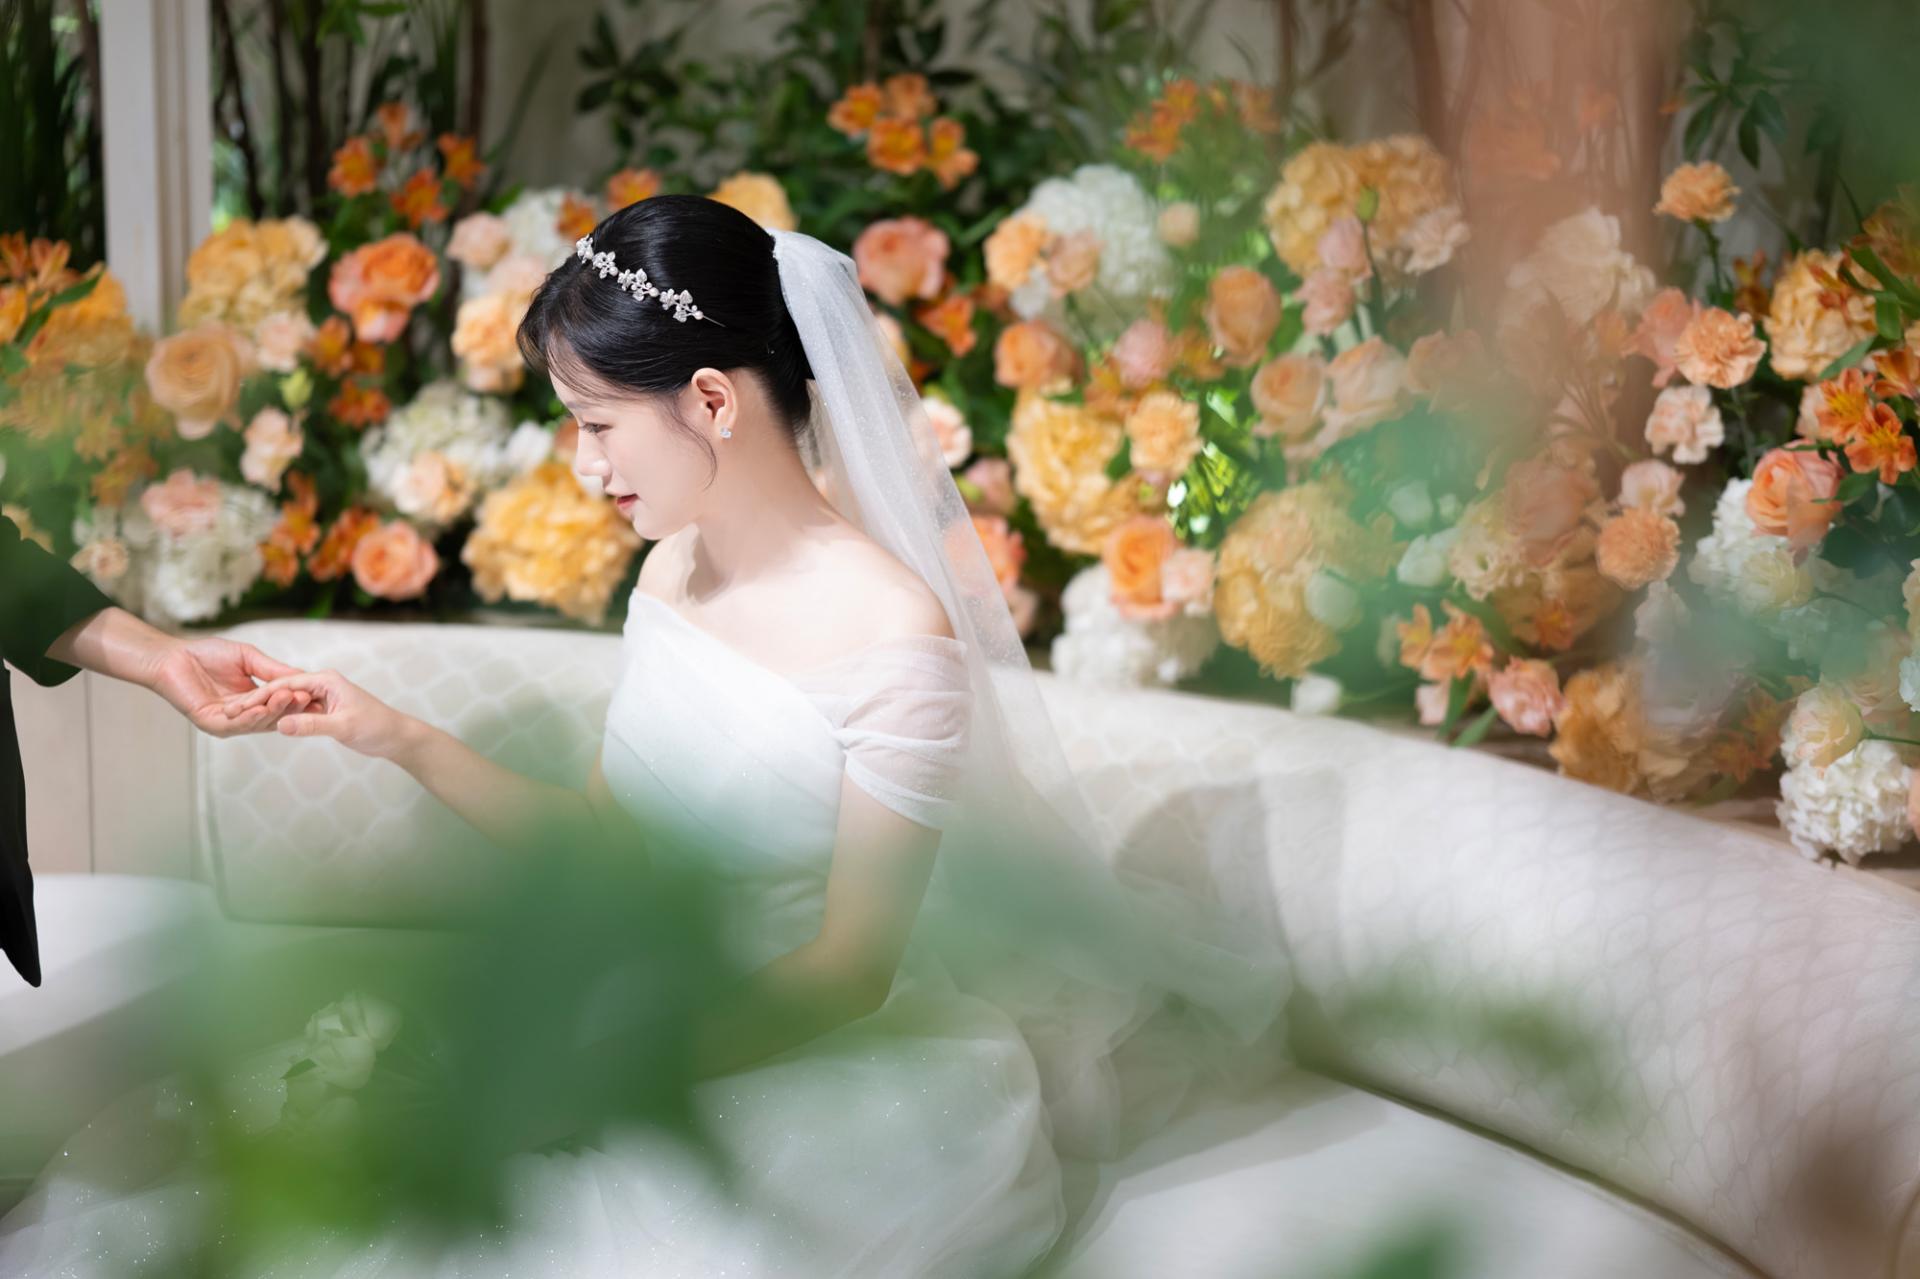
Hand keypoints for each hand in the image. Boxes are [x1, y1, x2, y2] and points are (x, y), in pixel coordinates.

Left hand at [148, 636, 312, 737]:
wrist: (173, 656)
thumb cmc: (207, 654)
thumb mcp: (249, 659)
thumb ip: (273, 670)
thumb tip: (303, 677)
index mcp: (252, 701)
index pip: (280, 705)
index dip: (297, 700)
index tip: (316, 693)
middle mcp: (241, 716)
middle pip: (272, 717)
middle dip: (290, 708)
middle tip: (307, 698)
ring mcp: (226, 722)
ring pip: (256, 723)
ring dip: (274, 712)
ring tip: (289, 699)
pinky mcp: (210, 723)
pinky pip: (235, 724)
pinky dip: (251, 717)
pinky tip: (263, 708)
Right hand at [224, 669, 413, 760]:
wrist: (395, 736)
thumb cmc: (375, 727)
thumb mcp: (343, 727)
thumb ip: (312, 725)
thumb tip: (281, 725)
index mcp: (325, 680)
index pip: (283, 685)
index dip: (258, 696)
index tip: (235, 708)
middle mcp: (320, 684)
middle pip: (280, 691)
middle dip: (255, 702)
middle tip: (227, 714)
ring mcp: (320, 696)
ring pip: (285, 702)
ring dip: (263, 710)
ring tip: (236, 721)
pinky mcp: (321, 709)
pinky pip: (294, 712)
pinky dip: (278, 718)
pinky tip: (258, 726)